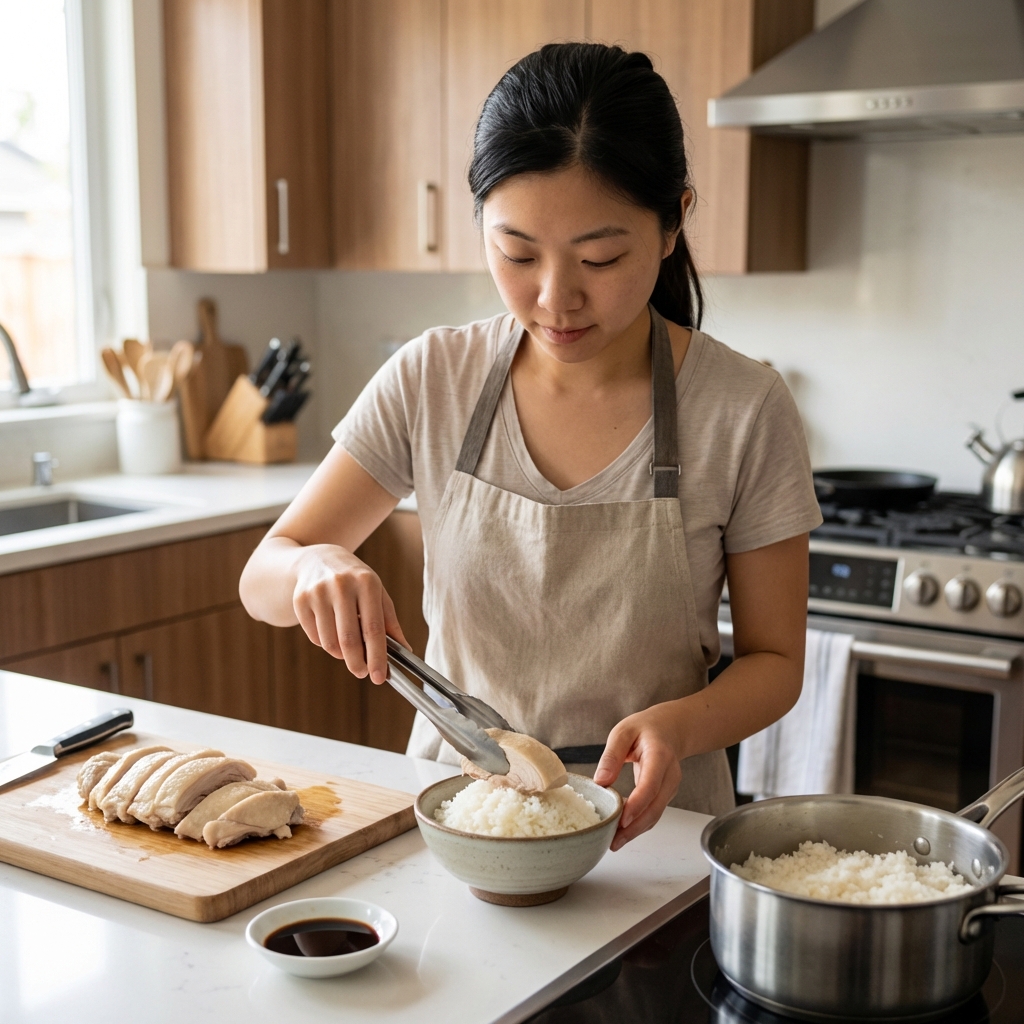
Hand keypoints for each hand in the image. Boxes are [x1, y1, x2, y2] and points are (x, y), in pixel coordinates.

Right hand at [292, 544, 409, 683]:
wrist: (318, 559)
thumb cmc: (355, 581)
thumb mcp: (377, 593)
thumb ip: (390, 622)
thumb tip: (405, 651)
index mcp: (366, 582)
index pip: (374, 628)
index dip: (377, 656)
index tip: (380, 676)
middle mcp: (341, 585)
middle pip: (349, 639)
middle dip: (357, 664)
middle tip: (362, 673)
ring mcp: (318, 592)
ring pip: (330, 642)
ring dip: (341, 654)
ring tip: (347, 648)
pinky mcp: (300, 600)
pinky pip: (315, 637)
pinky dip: (325, 643)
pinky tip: (331, 632)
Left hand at [593, 703, 682, 851]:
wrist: (670, 729)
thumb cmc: (645, 729)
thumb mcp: (623, 731)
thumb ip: (612, 755)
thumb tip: (600, 781)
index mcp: (660, 756)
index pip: (650, 785)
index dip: (637, 804)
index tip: (621, 820)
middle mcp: (670, 775)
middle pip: (655, 807)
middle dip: (634, 828)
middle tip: (613, 842)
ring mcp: (670, 787)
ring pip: (655, 814)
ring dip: (636, 831)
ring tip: (614, 842)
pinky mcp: (664, 795)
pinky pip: (653, 812)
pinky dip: (639, 825)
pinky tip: (623, 832)